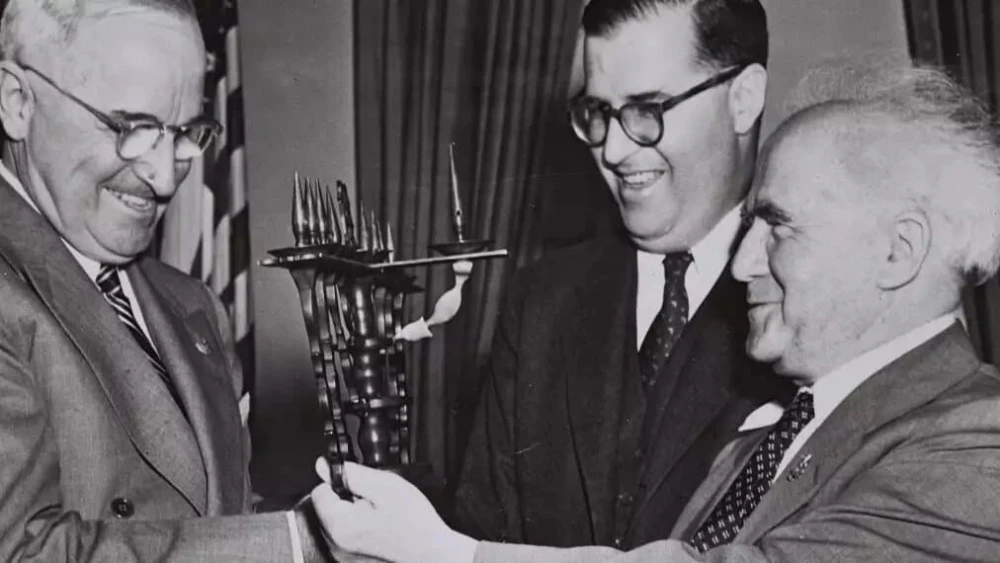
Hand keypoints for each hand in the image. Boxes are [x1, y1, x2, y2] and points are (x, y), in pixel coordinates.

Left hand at [310, 458, 477, 562]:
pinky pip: (348, 534)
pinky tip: (381, 526)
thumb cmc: (414, 524)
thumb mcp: (385, 486)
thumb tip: (325, 465)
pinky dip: (361, 527)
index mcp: (340, 525)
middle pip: (328, 508)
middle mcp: (337, 544)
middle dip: (348, 497)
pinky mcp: (353, 559)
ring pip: (339, 520)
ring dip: (356, 512)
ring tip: (381, 514)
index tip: (359, 482)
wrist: (432, 553)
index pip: (319, 491)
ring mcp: (344, 555)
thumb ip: (352, 474)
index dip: (340, 480)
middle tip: (377, 499)